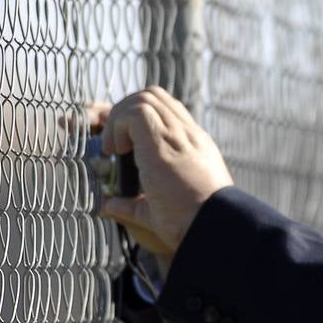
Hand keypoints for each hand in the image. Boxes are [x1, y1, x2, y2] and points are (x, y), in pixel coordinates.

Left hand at [88, 87, 233, 262]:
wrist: (213, 226)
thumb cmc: (192, 224)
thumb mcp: (158, 211)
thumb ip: (133, 206)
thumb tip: (108, 205)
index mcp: (194, 147)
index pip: (166, 112)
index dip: (138, 120)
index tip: (124, 146)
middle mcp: (188, 134)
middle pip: (154, 96)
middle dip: (125, 111)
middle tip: (116, 145)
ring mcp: (178, 134)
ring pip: (145, 98)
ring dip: (120, 118)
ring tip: (115, 149)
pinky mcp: (163, 141)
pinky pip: (135, 112)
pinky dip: (118, 125)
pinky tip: (117, 151)